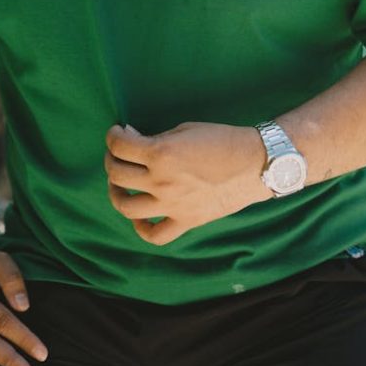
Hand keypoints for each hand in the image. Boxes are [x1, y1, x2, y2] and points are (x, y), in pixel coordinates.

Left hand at [104, 121, 270, 245]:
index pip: (120, 146)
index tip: (118, 132)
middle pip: (117, 174)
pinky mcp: (185, 221)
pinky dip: (140, 227)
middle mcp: (161, 181)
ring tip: (120, 184)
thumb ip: (156, 138)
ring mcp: (172, 205)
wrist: (253, 164)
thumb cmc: (221, 139)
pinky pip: (154, 235)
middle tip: (118, 154)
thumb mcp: (184, 129)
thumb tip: (134, 140)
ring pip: (126, 206)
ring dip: (116, 192)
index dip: (113, 136)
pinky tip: (140, 215)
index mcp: (160, 153)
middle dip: (111, 160)